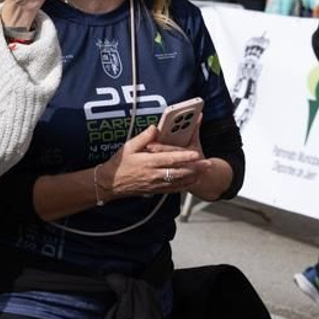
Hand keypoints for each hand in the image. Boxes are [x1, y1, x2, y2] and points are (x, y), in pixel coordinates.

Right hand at [99, 124, 213, 198]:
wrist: (110, 184)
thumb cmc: (119, 164)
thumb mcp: (128, 147)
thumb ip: (143, 138)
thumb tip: (154, 128)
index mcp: (148, 162)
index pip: (170, 159)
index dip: (184, 157)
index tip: (196, 153)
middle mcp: (153, 175)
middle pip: (179, 172)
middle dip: (195, 168)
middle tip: (207, 164)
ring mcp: (155, 184)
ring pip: (178, 182)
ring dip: (193, 177)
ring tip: (204, 172)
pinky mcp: (155, 190)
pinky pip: (173, 189)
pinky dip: (184, 185)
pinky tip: (191, 181)